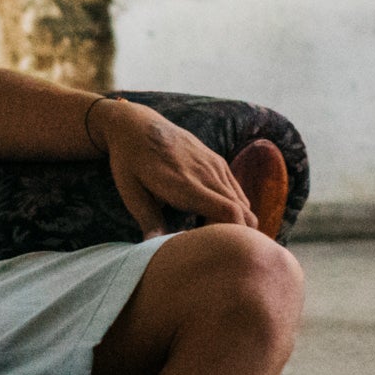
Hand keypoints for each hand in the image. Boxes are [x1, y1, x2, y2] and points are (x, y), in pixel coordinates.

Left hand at [96, 97, 252, 238]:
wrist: (137, 124)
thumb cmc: (129, 161)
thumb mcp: (131, 192)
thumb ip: (148, 220)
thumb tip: (154, 249)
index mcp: (186, 184)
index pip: (229, 212)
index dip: (230, 236)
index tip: (211, 250)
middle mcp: (207, 173)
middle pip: (244, 214)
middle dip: (236, 237)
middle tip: (209, 248)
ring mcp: (216, 166)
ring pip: (245, 205)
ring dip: (235, 224)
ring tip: (206, 231)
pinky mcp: (219, 162)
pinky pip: (238, 193)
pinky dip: (234, 210)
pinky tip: (209, 215)